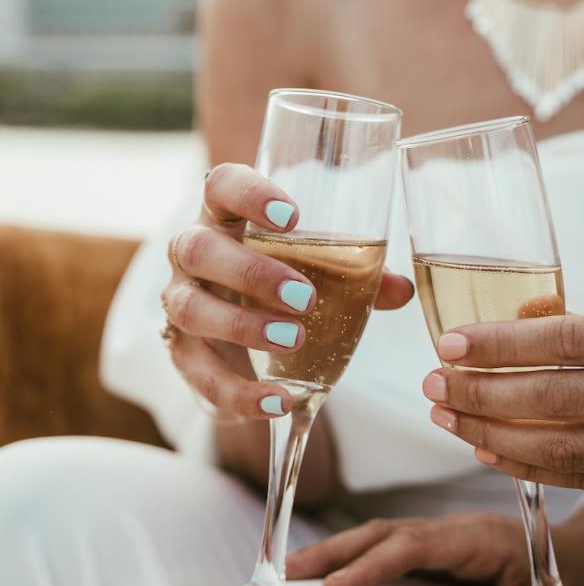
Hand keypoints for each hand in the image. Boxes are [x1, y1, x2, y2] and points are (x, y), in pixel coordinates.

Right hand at [161, 163, 412, 419]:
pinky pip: (199, 375)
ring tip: (295, 340)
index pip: (223, 185)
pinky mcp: (183, 354)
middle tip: (305, 296)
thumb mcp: (318, 268)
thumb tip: (400, 290)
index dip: (250, 194)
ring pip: (190, 308)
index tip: (292, 216)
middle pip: (198, 248)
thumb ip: (359, 274)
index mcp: (225, 216)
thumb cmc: (282, 278)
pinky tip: (278, 400)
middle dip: (251, 272)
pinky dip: (239, 392)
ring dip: (243, 326)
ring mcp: (181, 302)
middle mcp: (193, 254)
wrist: (240, 336)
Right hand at [287, 512, 531, 585]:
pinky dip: (352, 557)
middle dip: (334, 550)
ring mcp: (436, 535)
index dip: (373, 564)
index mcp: (475, 537)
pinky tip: (326, 575)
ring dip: (335, 551)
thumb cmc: (552, 578)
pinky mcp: (429, 546)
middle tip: (289, 572)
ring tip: (292, 571)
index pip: (414, 545)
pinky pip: (385, 547)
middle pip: (384, 532)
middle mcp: (448, 529)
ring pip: (378, 536)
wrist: (566, 551)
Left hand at [423, 304, 583, 506]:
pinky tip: (488, 449)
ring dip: (495, 433)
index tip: (453, 342)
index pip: (578, 341)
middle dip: (486, 392)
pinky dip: (528, 466)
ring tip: (447, 416)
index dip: (507, 344)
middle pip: (564, 399)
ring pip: (568, 448)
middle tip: (435, 383)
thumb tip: (512, 326)